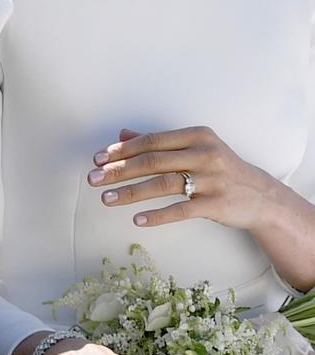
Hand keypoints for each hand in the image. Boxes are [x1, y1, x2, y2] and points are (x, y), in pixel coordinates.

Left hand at [88, 126, 275, 229]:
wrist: (260, 196)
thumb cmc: (220, 168)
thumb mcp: (194, 148)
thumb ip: (159, 143)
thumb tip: (122, 135)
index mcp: (196, 135)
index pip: (151, 141)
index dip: (122, 150)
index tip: (98, 158)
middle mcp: (205, 153)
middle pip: (153, 161)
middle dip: (119, 170)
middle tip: (93, 178)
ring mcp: (212, 179)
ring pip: (163, 184)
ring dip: (131, 192)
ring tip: (106, 199)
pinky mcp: (217, 204)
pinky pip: (181, 210)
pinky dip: (157, 215)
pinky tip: (137, 219)